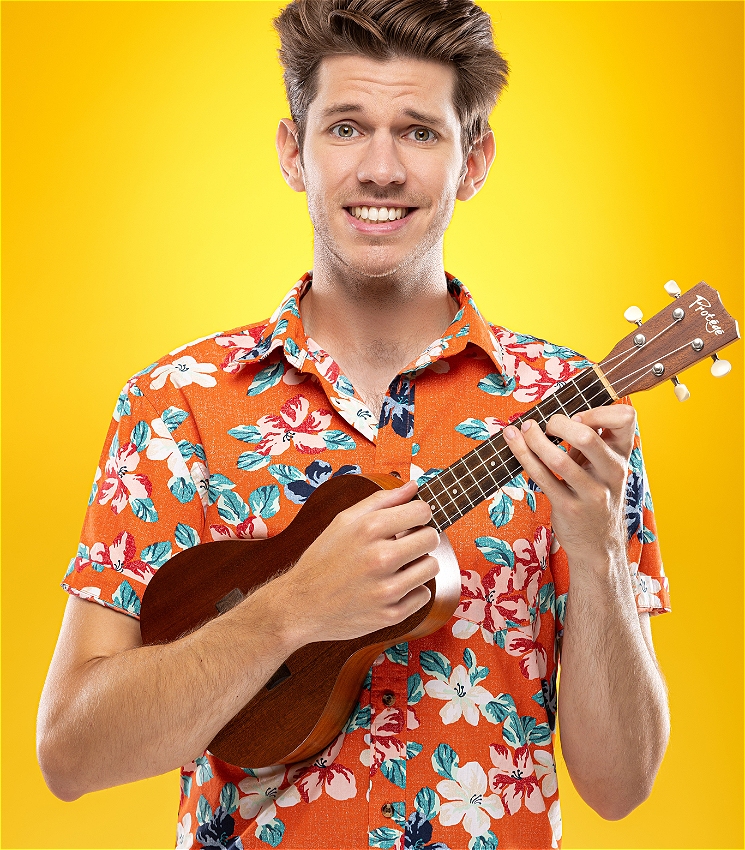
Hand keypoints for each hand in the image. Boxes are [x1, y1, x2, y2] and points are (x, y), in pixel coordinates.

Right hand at [270, 480, 440, 643]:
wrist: (301, 605)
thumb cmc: (322, 559)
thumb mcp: (343, 521)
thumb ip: (381, 499)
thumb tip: (413, 485)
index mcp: (368, 529)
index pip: (422, 511)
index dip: (419, 515)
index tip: (411, 522)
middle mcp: (379, 558)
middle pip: (431, 538)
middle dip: (422, 538)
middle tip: (405, 545)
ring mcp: (386, 589)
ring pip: (431, 566)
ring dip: (419, 565)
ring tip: (398, 566)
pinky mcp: (389, 614)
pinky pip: (423, 595)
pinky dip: (412, 591)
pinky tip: (392, 587)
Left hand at [503, 404, 635, 569]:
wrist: (598, 544)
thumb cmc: (594, 494)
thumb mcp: (600, 466)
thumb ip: (587, 440)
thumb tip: (557, 410)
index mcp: (621, 455)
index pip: (625, 419)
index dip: (598, 410)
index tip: (577, 416)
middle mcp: (612, 472)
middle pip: (587, 437)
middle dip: (559, 423)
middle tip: (546, 425)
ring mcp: (591, 493)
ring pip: (558, 458)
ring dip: (534, 439)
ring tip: (523, 429)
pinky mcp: (568, 507)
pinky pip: (541, 476)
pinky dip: (523, 454)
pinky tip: (513, 441)